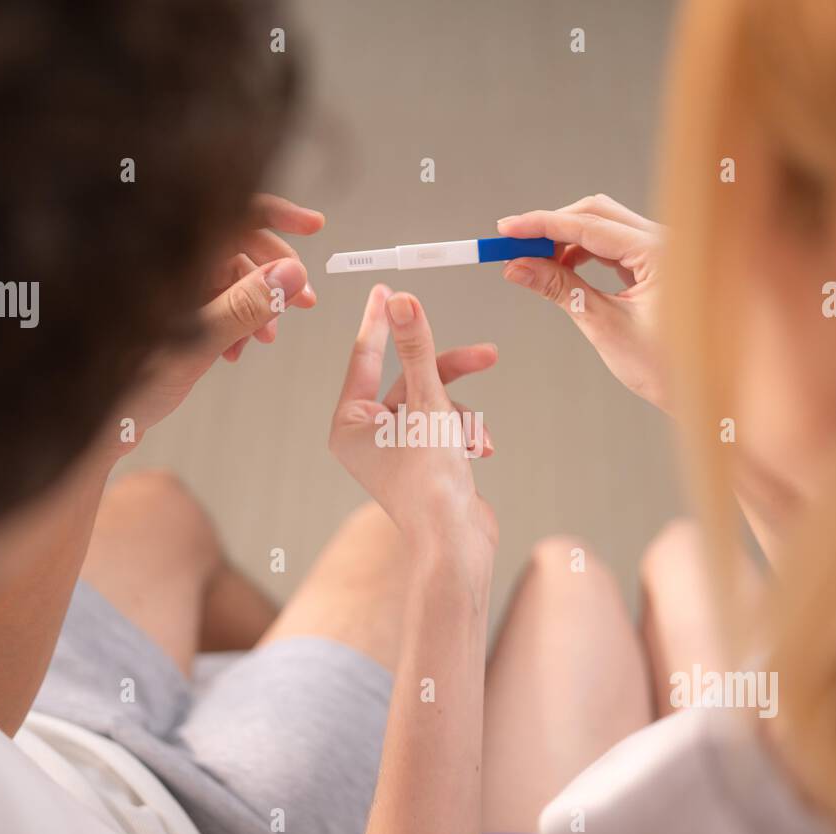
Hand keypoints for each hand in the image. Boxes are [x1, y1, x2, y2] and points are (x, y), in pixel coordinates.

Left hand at [106, 194, 323, 457]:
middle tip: (304, 303)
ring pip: (220, 270)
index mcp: (156, 249)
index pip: (226, 207)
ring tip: (265, 341)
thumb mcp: (192, 346)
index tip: (313, 226)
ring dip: (252, 301)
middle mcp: (152, 253)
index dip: (275, 212)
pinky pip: (203, 293)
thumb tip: (291, 275)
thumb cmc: (113, 387)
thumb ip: (245, 306)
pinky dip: (227, 316)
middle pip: (229, 238)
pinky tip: (235, 349)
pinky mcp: (154, 301)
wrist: (74, 425)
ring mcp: (152, 277)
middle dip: (271, 272)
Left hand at [329, 285, 497, 554]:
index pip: (365, 358)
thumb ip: (416, 349)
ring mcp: (394, 452)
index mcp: (349, 425)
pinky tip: (479, 453)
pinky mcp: (422, 464)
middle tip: (485, 354)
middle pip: (410, 381)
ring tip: (474, 441)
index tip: (388, 289)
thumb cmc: (432, 482)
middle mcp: (366, 438)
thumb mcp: (427, 403)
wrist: (457, 543)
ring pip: (435, 404)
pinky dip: (465, 435)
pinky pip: (445, 428)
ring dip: (461, 417)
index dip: (381, 321)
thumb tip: (403, 301)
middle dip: (449, 375)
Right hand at [497, 193, 667, 410]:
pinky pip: (615, 244)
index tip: (506, 230)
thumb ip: (560, 289)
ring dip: (566, 239)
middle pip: (597, 213)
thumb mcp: (605, 326)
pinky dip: (584, 252)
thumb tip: (517, 267)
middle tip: (513, 246)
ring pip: (604, 225)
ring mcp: (663, 249)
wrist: (707, 389)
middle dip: (552, 227)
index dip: (542, 225)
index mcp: (660, 252)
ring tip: (534, 264)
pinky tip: (562, 268)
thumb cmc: (669, 367)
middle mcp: (666, 240)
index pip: (589, 224)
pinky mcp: (658, 262)